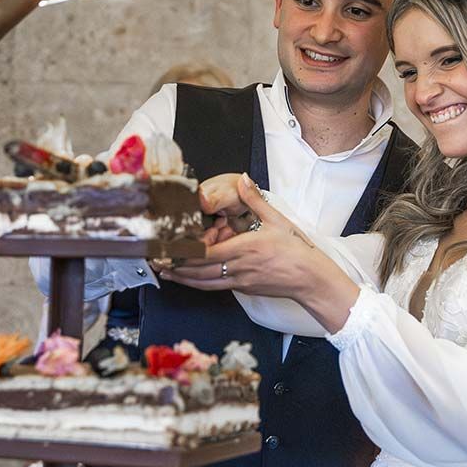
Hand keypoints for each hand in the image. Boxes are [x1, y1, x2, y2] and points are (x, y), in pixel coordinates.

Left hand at [162, 174, 359, 329]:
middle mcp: (238, 267)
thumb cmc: (296, 250)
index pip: (206, 252)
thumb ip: (255, 200)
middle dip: (175, 265)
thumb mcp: (277, 220)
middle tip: (156, 260)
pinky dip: (197, 283)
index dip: (184, 251)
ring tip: (164, 271)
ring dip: (182, 277)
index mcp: (244, 248)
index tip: (169, 245)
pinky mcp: (243, 288)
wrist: (310, 278)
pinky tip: (188, 279)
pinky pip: (214, 286)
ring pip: (203, 282)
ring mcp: (239, 280)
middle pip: (198, 270)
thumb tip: (244, 179)